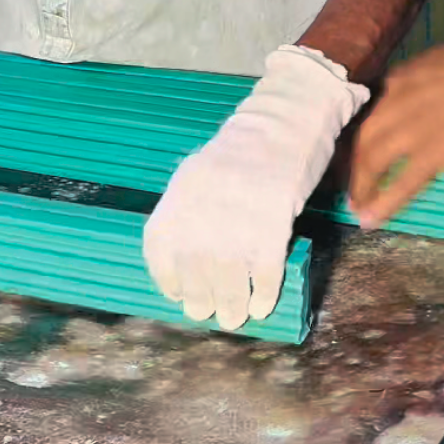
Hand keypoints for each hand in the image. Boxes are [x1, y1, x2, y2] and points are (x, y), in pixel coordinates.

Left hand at [143, 46, 368, 330]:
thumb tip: (184, 255)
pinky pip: (264, 275)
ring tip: (233, 318)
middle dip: (200, 301)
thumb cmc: (243, 151)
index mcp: (180, 194)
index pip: (160, 248)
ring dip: (230, 307)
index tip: (176, 293)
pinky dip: (262, 295)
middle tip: (207, 313)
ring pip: (228, 282)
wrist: (283, 125)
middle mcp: (202, 210)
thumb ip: (188, 208)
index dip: (166, 277)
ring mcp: (237, 220)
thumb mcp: (200, 172)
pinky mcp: (272, 227)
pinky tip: (261, 304)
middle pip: (195, 272)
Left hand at [350, 35, 443, 229]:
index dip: (367, 133)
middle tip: (353, 183)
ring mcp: (411, 130)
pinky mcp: (431, 154)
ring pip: (373, 160)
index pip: (374, 110)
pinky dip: (384, 203)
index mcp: (403, 79)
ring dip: (363, 186)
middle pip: (364, 137)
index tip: (363, 147)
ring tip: (358, 206)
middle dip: (355, 163)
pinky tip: (372, 219)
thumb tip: (441, 84)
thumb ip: (437, 79)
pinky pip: (403, 183)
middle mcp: (396, 102)